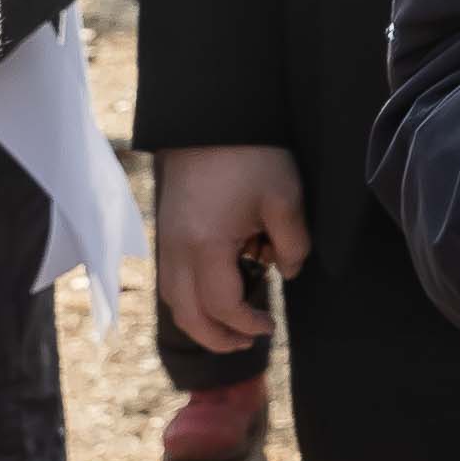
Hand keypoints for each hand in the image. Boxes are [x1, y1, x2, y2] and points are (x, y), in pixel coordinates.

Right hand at [157, 140, 314, 349]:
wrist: (211, 117)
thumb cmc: (251, 155)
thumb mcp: (284, 198)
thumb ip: (293, 244)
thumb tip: (289, 272)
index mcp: (205, 245)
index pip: (221, 306)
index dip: (246, 324)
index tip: (271, 327)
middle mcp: (176, 249)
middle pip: (187, 314)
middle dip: (217, 338)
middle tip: (247, 343)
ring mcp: (166, 239)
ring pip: (172, 298)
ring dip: (199, 320)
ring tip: (232, 326)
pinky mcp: (166, 228)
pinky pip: (170, 277)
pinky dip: (189, 297)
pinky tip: (215, 292)